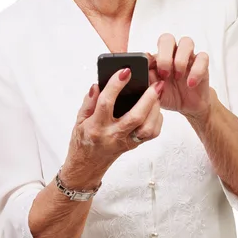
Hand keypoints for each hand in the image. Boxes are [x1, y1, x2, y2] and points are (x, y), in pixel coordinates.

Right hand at [62, 69, 164, 186]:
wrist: (87, 165)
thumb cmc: (83, 140)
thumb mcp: (79, 119)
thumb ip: (89, 102)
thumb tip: (98, 85)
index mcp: (96, 126)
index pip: (106, 103)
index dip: (116, 85)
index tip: (125, 72)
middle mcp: (113, 135)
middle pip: (135, 117)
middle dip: (148, 98)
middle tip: (156, 83)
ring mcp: (126, 142)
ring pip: (147, 128)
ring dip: (156, 109)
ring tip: (157, 93)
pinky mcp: (135, 145)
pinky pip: (152, 134)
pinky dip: (157, 119)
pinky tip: (155, 108)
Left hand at [146, 34, 210, 120]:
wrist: (187, 106)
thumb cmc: (169, 95)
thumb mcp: (154, 92)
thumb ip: (148, 81)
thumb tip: (143, 72)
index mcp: (158, 57)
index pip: (149, 49)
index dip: (150, 57)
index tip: (148, 71)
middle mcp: (173, 54)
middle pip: (167, 39)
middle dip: (164, 55)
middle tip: (164, 74)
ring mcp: (188, 57)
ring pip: (186, 42)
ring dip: (180, 60)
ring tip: (178, 77)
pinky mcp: (202, 64)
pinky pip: (203, 58)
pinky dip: (196, 71)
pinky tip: (190, 84)